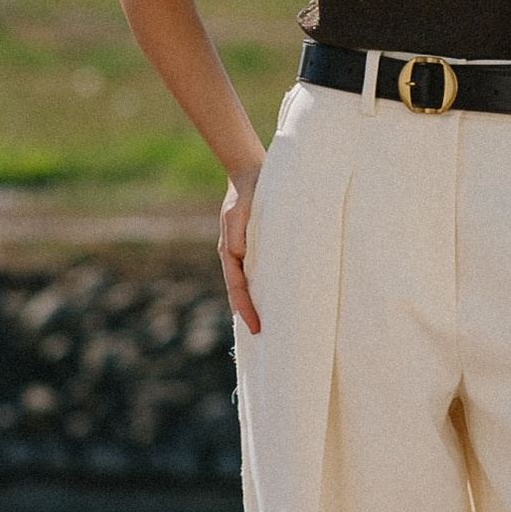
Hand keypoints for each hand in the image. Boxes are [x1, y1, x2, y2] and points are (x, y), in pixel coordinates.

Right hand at [217, 161, 263, 336]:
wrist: (251, 174)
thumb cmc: (244, 195)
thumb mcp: (238, 215)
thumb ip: (238, 238)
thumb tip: (242, 258)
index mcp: (230, 253)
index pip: (238, 290)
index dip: (246, 310)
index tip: (257, 328)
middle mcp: (237, 256)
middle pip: (243, 292)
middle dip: (251, 314)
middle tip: (264, 337)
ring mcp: (247, 251)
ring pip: (252, 283)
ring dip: (260, 302)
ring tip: (274, 324)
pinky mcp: (259, 244)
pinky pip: (262, 271)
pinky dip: (267, 286)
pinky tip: (280, 295)